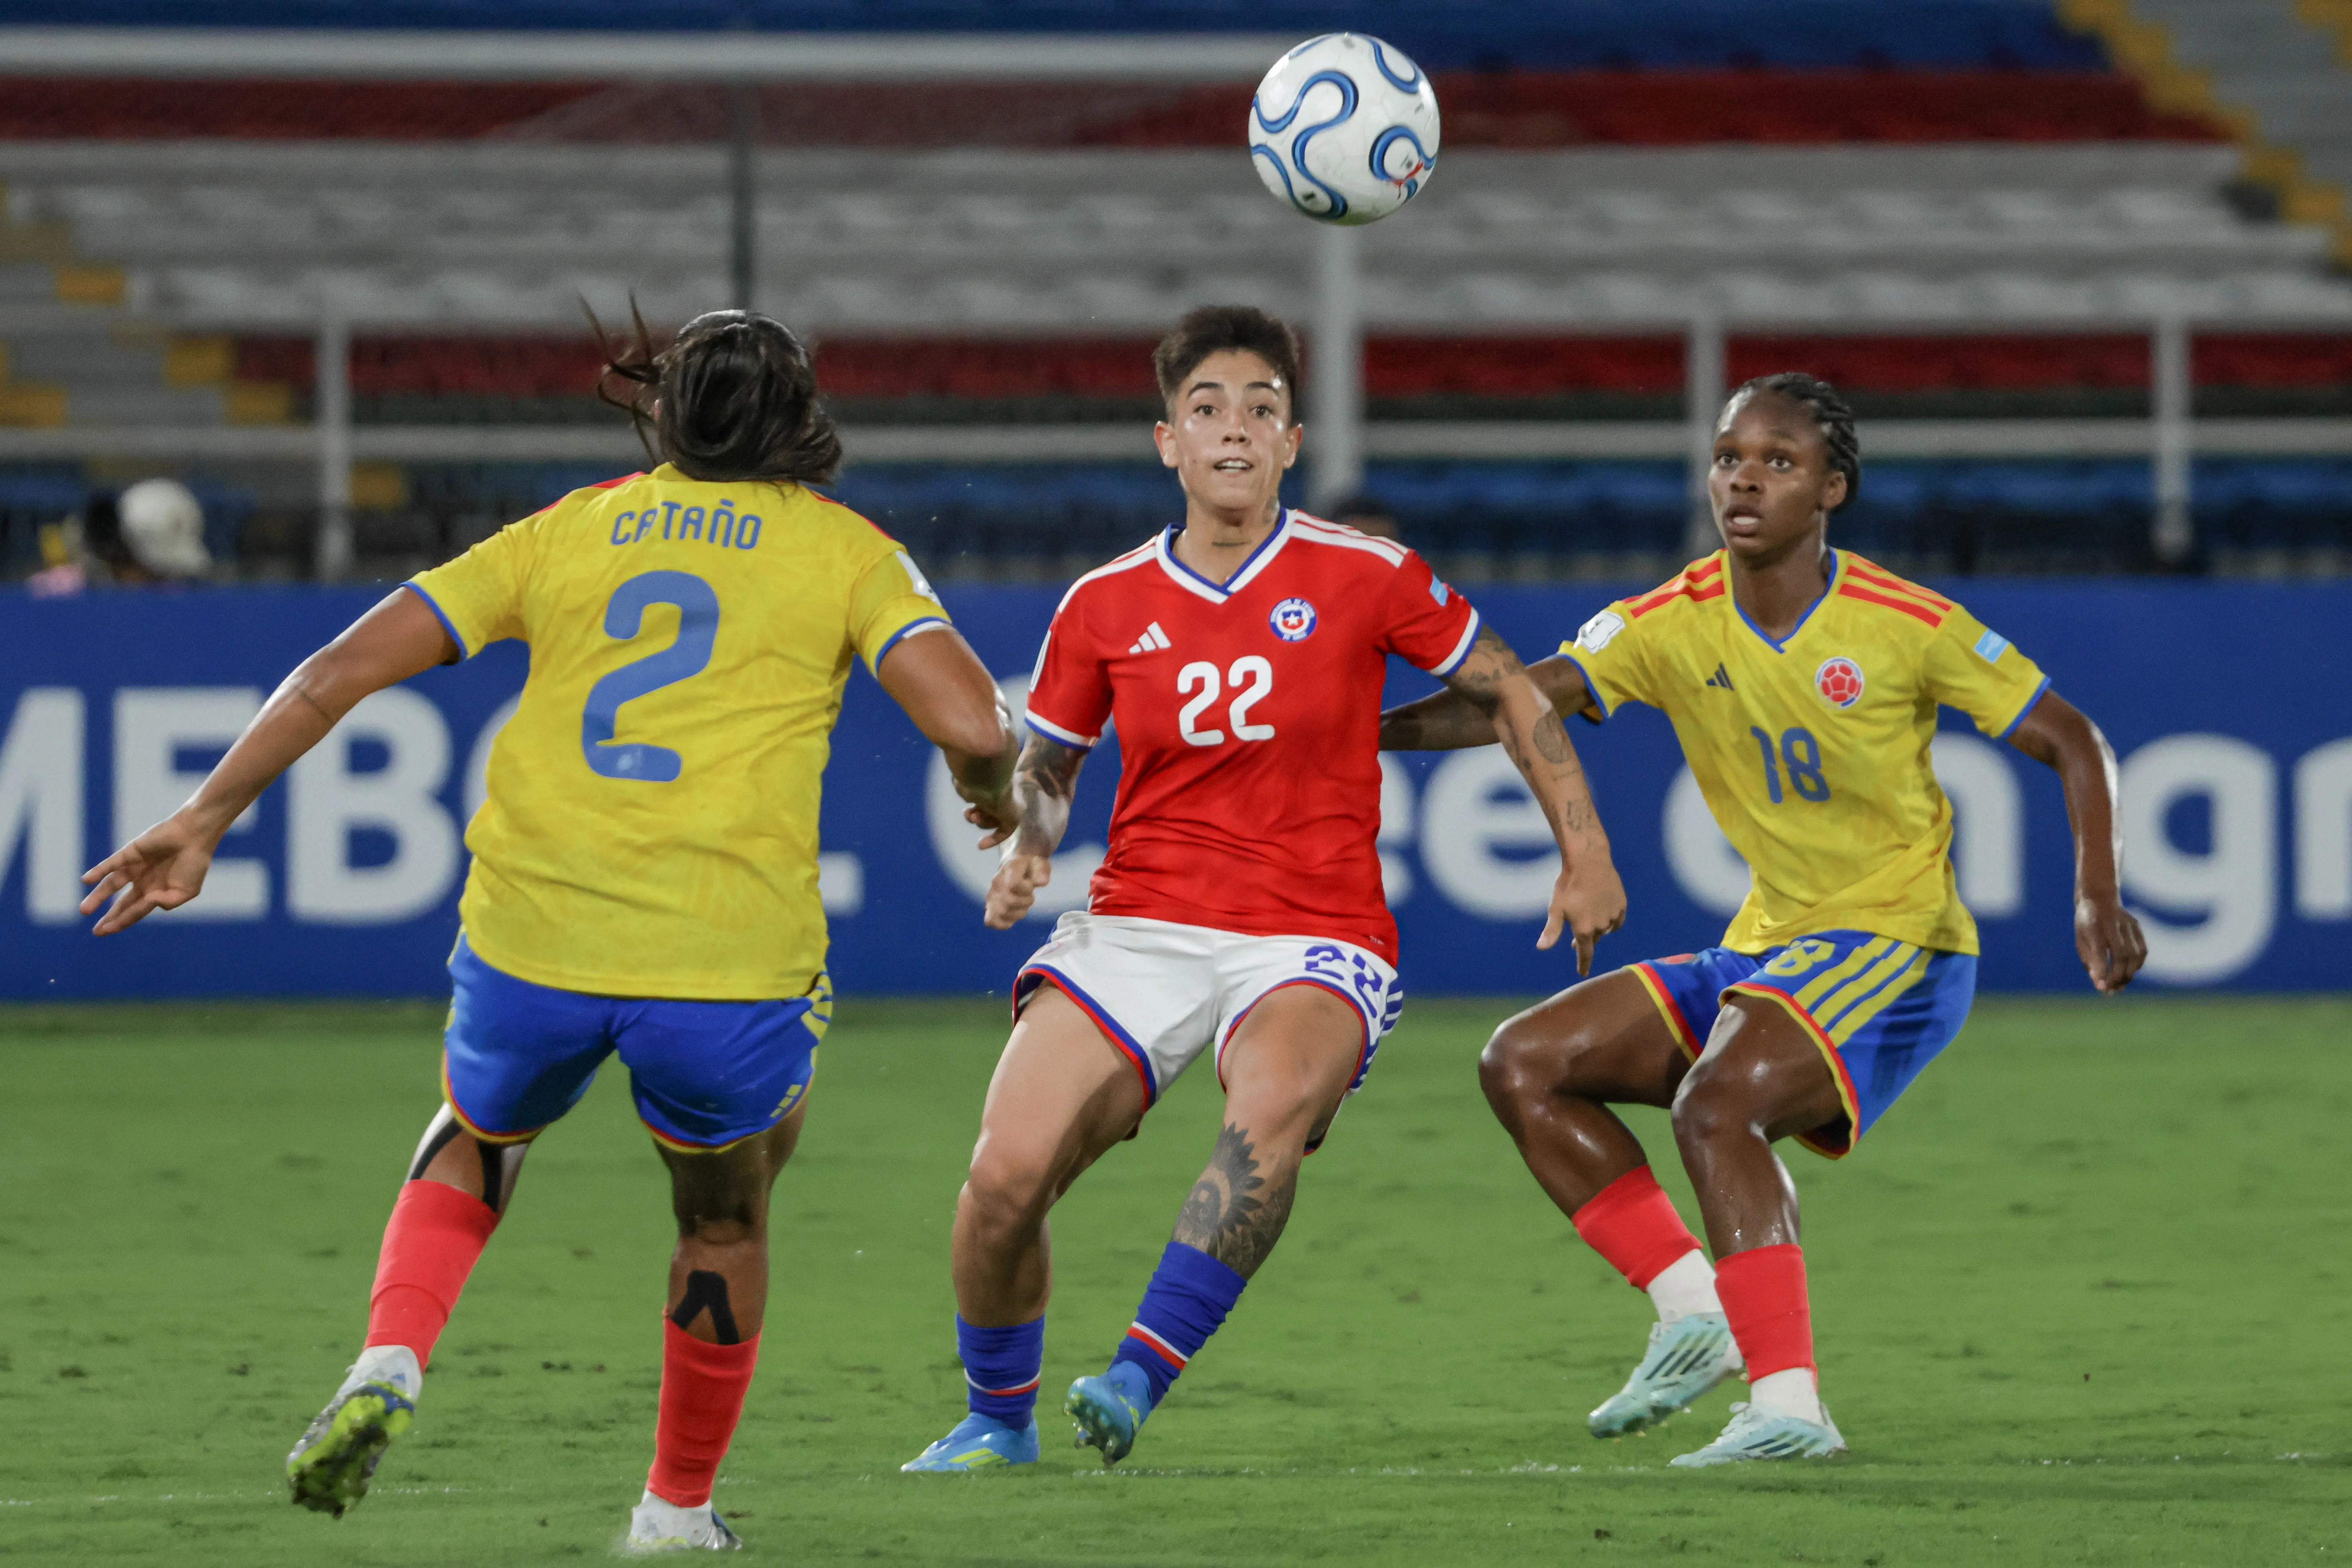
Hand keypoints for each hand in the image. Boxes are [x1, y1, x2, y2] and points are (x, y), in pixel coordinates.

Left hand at [80, 813, 219, 935]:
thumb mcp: (186, 891)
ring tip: (84, 910)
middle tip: (96, 931)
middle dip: (109, 917)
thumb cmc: (194, 863)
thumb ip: (167, 902)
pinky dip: (98, 871)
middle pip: (121, 902)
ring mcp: (135, 867)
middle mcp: (144, 881)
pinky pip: (111, 863)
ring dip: (97, 897)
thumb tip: (146, 902)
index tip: (106, 931)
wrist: (195, 835)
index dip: (121, 921)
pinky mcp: (130, 852)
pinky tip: (87, 880)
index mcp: (157, 892)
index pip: (135, 910)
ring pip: (111, 884)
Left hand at [961, 786, 1023, 849]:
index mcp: (1014, 802)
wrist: (985, 779)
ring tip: (970, 814)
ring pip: (979, 815)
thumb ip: (1006, 830)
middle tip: (977, 818)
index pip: (1006, 825)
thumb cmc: (1003, 799)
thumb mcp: (1013, 819)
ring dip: (974, 819)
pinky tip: (967, 810)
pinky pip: (971, 807)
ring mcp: (986, 794)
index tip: (979, 845)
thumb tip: (992, 832)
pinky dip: (969, 813)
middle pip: (991, 820)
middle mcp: (1001, 798)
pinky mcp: (973, 791)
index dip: (994, 837)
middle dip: (983, 823)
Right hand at [985, 851, 1051, 929]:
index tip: (1030, 883)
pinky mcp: (990, 907)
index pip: (1014, 884)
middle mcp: (997, 882)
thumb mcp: (1040, 863)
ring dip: (1018, 912)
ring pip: (1003, 913)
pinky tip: (1013, 914)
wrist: (1015, 865)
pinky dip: (1005, 922)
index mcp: (1009, 869)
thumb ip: (1042, 871)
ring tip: (1022, 903)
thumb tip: (1041, 882)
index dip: (1027, 888)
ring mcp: (992, 896)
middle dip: (1025, 901)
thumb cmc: (1029, 866)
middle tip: (1029, 895)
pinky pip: (991, 921)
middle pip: (1010, 901)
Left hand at [1541, 849, 1626, 976]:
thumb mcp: (1556, 908)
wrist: (1588, 861)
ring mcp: (1612, 915)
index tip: (1582, 973)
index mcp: (1583, 929)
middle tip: (1576, 941)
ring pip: (1605, 929)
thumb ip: (1551, 930)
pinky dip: (1610, 921)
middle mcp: (1600, 926)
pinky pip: (1616, 920)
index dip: (1583, 965)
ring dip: (1597, 929)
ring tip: (1588, 920)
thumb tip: (1541, 948)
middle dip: (1585, 941)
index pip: (1585, 954)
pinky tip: (1604, 916)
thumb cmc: (1567, 884)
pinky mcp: (1621, 904)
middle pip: (1593, 940)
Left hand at [2075, 891, 2145, 992]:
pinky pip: (2142, 950)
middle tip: (2110, 991)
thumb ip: (2089, 960)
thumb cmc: (2086, 923)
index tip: (2101, 987)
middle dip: (2117, 976)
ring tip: (2118, 986)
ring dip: (2128, 974)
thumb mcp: (2080, 940)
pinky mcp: (2137, 926)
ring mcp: (2128, 924)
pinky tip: (2128, 974)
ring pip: (2134, 955)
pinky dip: (2137, 965)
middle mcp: (2113, 924)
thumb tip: (2099, 983)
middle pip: (2121, 955)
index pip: (2100, 950)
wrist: (2099, 897)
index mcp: (2093, 925)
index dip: (2102, 970)